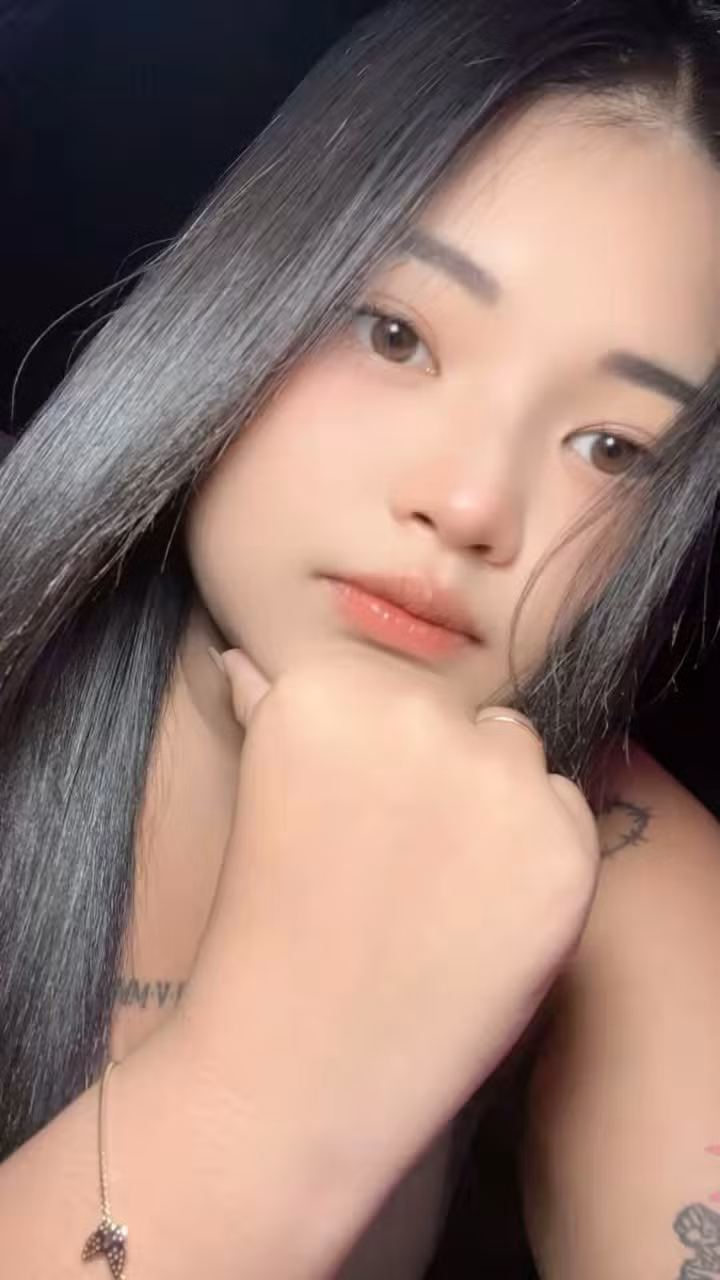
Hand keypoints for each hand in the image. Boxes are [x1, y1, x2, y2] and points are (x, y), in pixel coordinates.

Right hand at [173, 645, 598, 1237]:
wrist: (297, 1062)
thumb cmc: (269, 927)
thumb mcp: (259, 798)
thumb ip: (267, 711)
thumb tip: (244, 660)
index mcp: (328, 687)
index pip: (392, 684)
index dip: (379, 753)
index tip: (355, 811)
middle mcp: (418, 713)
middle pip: (462, 716)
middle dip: (439, 771)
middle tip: (397, 856)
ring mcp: (498, 780)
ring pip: (518, 756)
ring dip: (494, 803)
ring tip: (440, 885)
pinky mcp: (563, 848)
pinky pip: (566, 815)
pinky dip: (538, 856)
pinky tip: (484, 912)